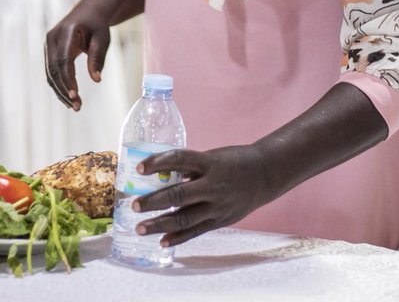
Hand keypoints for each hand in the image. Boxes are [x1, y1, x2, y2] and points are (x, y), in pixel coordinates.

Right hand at [45, 0, 145, 110]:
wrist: (91, 10)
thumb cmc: (99, 23)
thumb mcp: (103, 38)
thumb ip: (98, 57)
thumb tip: (96, 80)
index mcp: (65, 32)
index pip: (63, 61)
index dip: (68, 80)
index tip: (76, 97)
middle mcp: (52, 38)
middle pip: (54, 70)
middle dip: (64, 90)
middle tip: (77, 107)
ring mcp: (48, 45)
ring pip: (50, 73)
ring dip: (61, 90)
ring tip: (75, 106)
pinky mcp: (50, 51)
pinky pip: (52, 71)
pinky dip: (59, 85)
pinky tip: (69, 97)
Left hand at [132, 145, 273, 246]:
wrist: (265, 175)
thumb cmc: (233, 162)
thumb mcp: (212, 158)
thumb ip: (189, 168)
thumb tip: (159, 176)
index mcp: (210, 164)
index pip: (180, 159)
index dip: (158, 162)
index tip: (139, 168)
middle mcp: (213, 186)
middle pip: (178, 195)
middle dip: (153, 201)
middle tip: (134, 205)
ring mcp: (217, 206)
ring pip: (184, 218)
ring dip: (159, 224)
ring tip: (139, 228)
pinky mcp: (219, 221)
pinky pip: (195, 232)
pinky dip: (177, 238)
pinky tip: (161, 241)